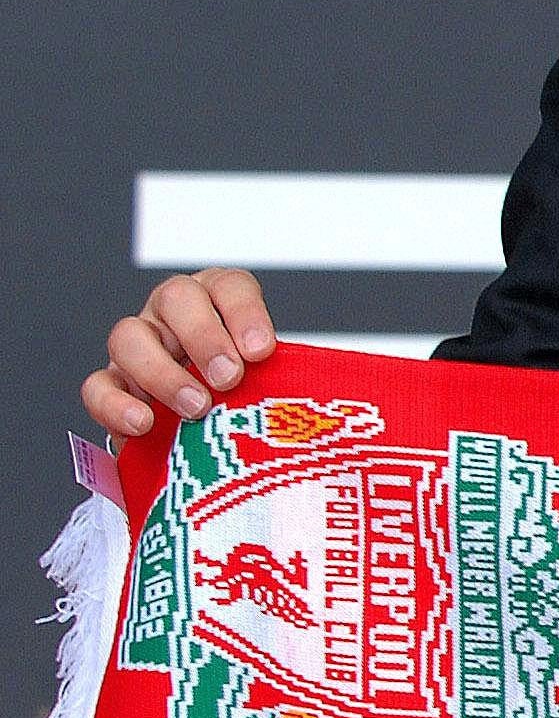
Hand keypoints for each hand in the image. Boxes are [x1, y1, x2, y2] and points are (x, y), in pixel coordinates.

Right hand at [86, 268, 277, 440]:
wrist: (210, 431)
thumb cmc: (250, 392)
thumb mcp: (271, 375)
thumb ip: (281, 372)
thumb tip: (302, 390)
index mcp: (218, 298)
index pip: (230, 286)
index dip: (245, 313)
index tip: (261, 351)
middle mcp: (173, 312)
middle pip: (177, 298)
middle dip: (205, 338)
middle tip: (229, 378)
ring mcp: (137, 345)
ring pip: (128, 336)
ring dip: (163, 373)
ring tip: (197, 407)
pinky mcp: (112, 384)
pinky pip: (98, 386)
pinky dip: (117, 405)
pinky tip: (145, 424)